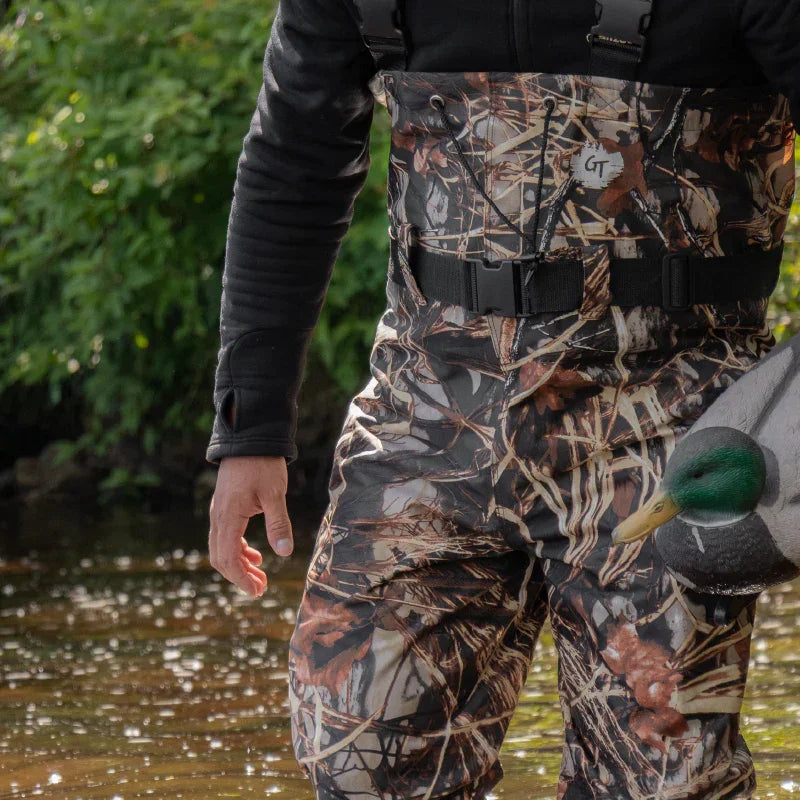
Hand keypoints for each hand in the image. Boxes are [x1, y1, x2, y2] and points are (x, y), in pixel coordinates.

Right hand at [208, 455, 293, 596]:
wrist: (250, 438)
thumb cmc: (263, 464)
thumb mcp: (275, 494)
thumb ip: (278, 523)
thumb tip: (284, 552)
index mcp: (228, 516)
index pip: (228, 558)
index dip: (241, 578)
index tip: (257, 590)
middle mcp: (218, 517)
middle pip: (220, 557)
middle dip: (239, 576)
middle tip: (261, 588)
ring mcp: (220, 512)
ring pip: (222, 548)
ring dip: (239, 564)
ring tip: (260, 576)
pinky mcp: (225, 507)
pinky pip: (226, 536)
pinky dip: (238, 549)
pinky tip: (255, 555)